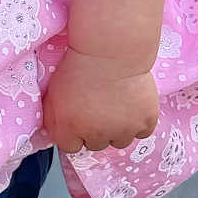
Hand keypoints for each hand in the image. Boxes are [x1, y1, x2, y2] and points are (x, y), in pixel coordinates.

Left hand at [40, 48, 159, 154]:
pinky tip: (133, 104)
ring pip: (120, 141)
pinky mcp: (146, 122)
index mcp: (70, 129)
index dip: (74, 132)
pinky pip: (142, 131)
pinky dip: (139, 121)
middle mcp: (97, 135)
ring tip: (117, 105)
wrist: (111, 50)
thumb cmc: (79, 65)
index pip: (70, 147)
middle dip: (96, 131)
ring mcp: (123, 130)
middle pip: (96, 145)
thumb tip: (55, 132)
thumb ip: (52, 117)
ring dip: (118, 129)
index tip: (78, 119)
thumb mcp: (53, 92)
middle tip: (99, 107)